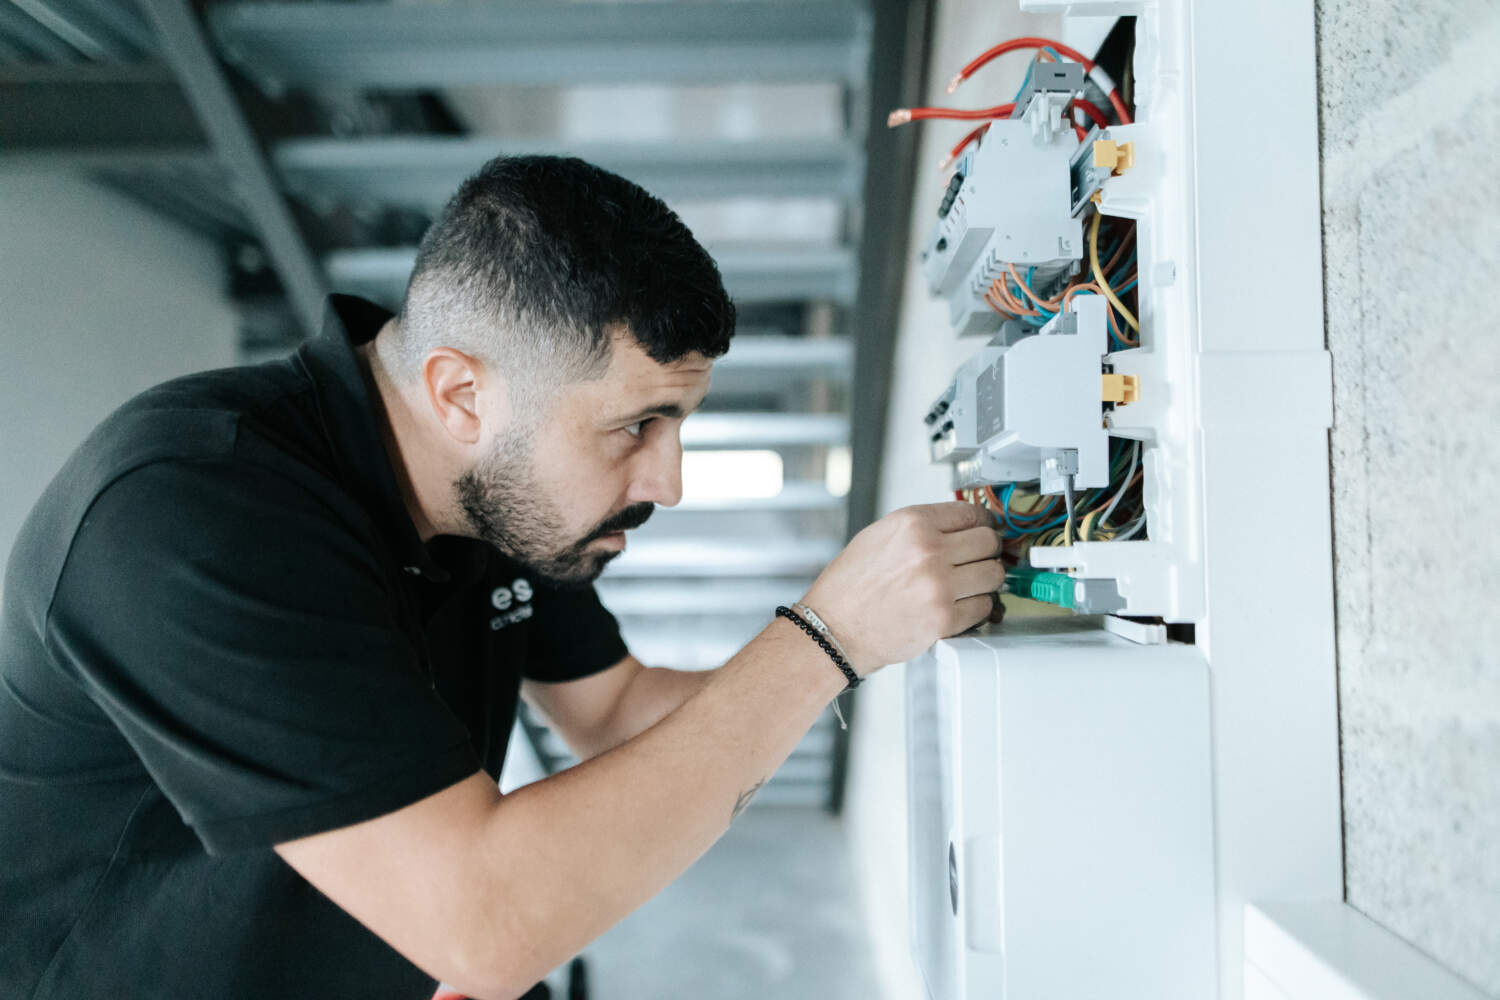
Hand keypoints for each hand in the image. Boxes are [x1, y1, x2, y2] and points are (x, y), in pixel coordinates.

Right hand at [799, 502, 1005, 675]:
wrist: (833, 629)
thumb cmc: (849, 587)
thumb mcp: (879, 536)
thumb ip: (922, 528)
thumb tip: (960, 528)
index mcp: (912, 523)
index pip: (971, 513)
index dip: (982, 524)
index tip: (983, 531)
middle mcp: (928, 550)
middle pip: (989, 542)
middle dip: (986, 552)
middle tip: (977, 561)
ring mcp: (939, 586)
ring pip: (993, 575)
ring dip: (985, 581)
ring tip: (968, 586)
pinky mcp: (945, 619)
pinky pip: (984, 607)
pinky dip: (977, 608)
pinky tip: (959, 606)